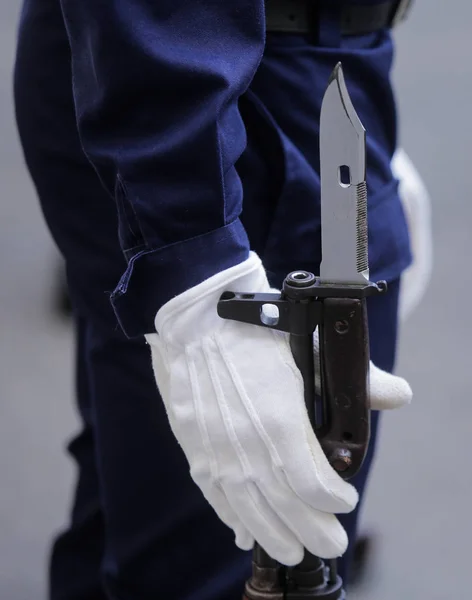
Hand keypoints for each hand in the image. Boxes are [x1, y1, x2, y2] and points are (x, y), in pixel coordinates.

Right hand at [145, 253, 410, 564]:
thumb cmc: (257, 334)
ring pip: (250, 509)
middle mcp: (247, 444)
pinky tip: (244, 533)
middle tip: (329, 543)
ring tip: (292, 551)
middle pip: (285, 506)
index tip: (345, 499)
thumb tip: (397, 395)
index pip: (314, 482)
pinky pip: (216, 495)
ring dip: (274, 534)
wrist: (199, 324)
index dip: (334, 499)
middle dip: (312, 530)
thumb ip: (357, 379)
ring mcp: (217, 450)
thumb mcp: (310, 349)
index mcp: (280, 420)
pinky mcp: (195, 448)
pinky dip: (233, 518)